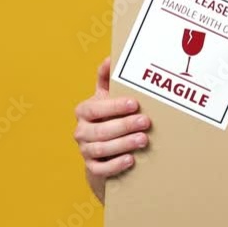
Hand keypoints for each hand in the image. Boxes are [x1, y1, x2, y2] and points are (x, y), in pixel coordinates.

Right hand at [73, 57, 151, 202]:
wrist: (103, 150)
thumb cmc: (109, 118)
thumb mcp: (107, 98)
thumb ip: (107, 79)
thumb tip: (110, 58)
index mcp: (84, 111)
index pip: (96, 108)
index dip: (114, 106)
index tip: (135, 103)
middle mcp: (81, 130)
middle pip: (101, 130)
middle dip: (124, 125)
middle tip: (146, 122)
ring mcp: (85, 150)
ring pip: (101, 149)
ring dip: (124, 144)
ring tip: (144, 140)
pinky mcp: (92, 168)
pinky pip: (101, 169)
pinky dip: (116, 165)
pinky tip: (131, 159)